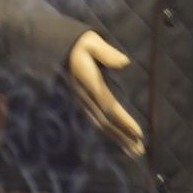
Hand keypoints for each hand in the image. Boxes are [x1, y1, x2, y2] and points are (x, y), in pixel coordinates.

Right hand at [64, 27, 143, 150]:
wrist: (52, 47)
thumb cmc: (77, 42)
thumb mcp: (90, 41)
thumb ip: (106, 52)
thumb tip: (124, 62)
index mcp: (89, 82)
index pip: (109, 106)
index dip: (123, 120)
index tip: (139, 132)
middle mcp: (84, 96)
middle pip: (105, 121)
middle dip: (123, 136)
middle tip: (139, 151)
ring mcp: (81, 101)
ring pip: (100, 124)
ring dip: (116, 138)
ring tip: (132, 151)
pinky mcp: (80, 102)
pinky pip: (95, 120)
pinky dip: (107, 132)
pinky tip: (116, 139)